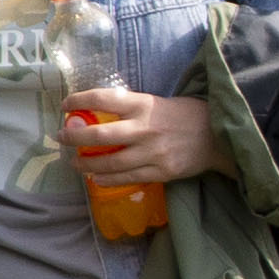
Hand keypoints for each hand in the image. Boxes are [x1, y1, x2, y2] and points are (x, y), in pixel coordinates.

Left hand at [65, 85, 215, 183]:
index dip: (80, 101)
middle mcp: (146, 128)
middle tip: (61, 138)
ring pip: (111, 162)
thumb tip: (96, 115)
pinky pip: (128, 177)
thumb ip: (131, 108)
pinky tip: (96, 178)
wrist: (218, 136)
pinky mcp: (161, 171)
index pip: (104, 99)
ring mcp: (153, 152)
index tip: (65, 106)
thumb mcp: (157, 102)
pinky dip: (108, 178)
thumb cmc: (185, 115)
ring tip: (75, 163)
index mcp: (144, 104)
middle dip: (75, 138)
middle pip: (101, 135)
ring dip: (87, 164)